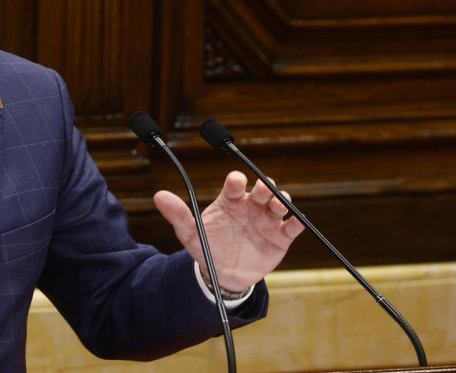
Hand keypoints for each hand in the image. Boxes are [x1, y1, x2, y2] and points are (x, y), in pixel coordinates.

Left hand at [154, 171, 304, 292]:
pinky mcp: (280, 237)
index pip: (235, 184)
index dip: (237, 180)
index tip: (236, 182)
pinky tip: (297, 221)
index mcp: (230, 201)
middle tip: (263, 190)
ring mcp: (267, 220)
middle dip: (265, 185)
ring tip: (276, 205)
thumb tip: (158, 195)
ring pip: (280, 203)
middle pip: (262, 188)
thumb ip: (178, 215)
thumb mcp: (190, 233)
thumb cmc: (208, 247)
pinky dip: (297, 222)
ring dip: (281, 200)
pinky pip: (292, 227)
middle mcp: (251, 206)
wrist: (224, 275)